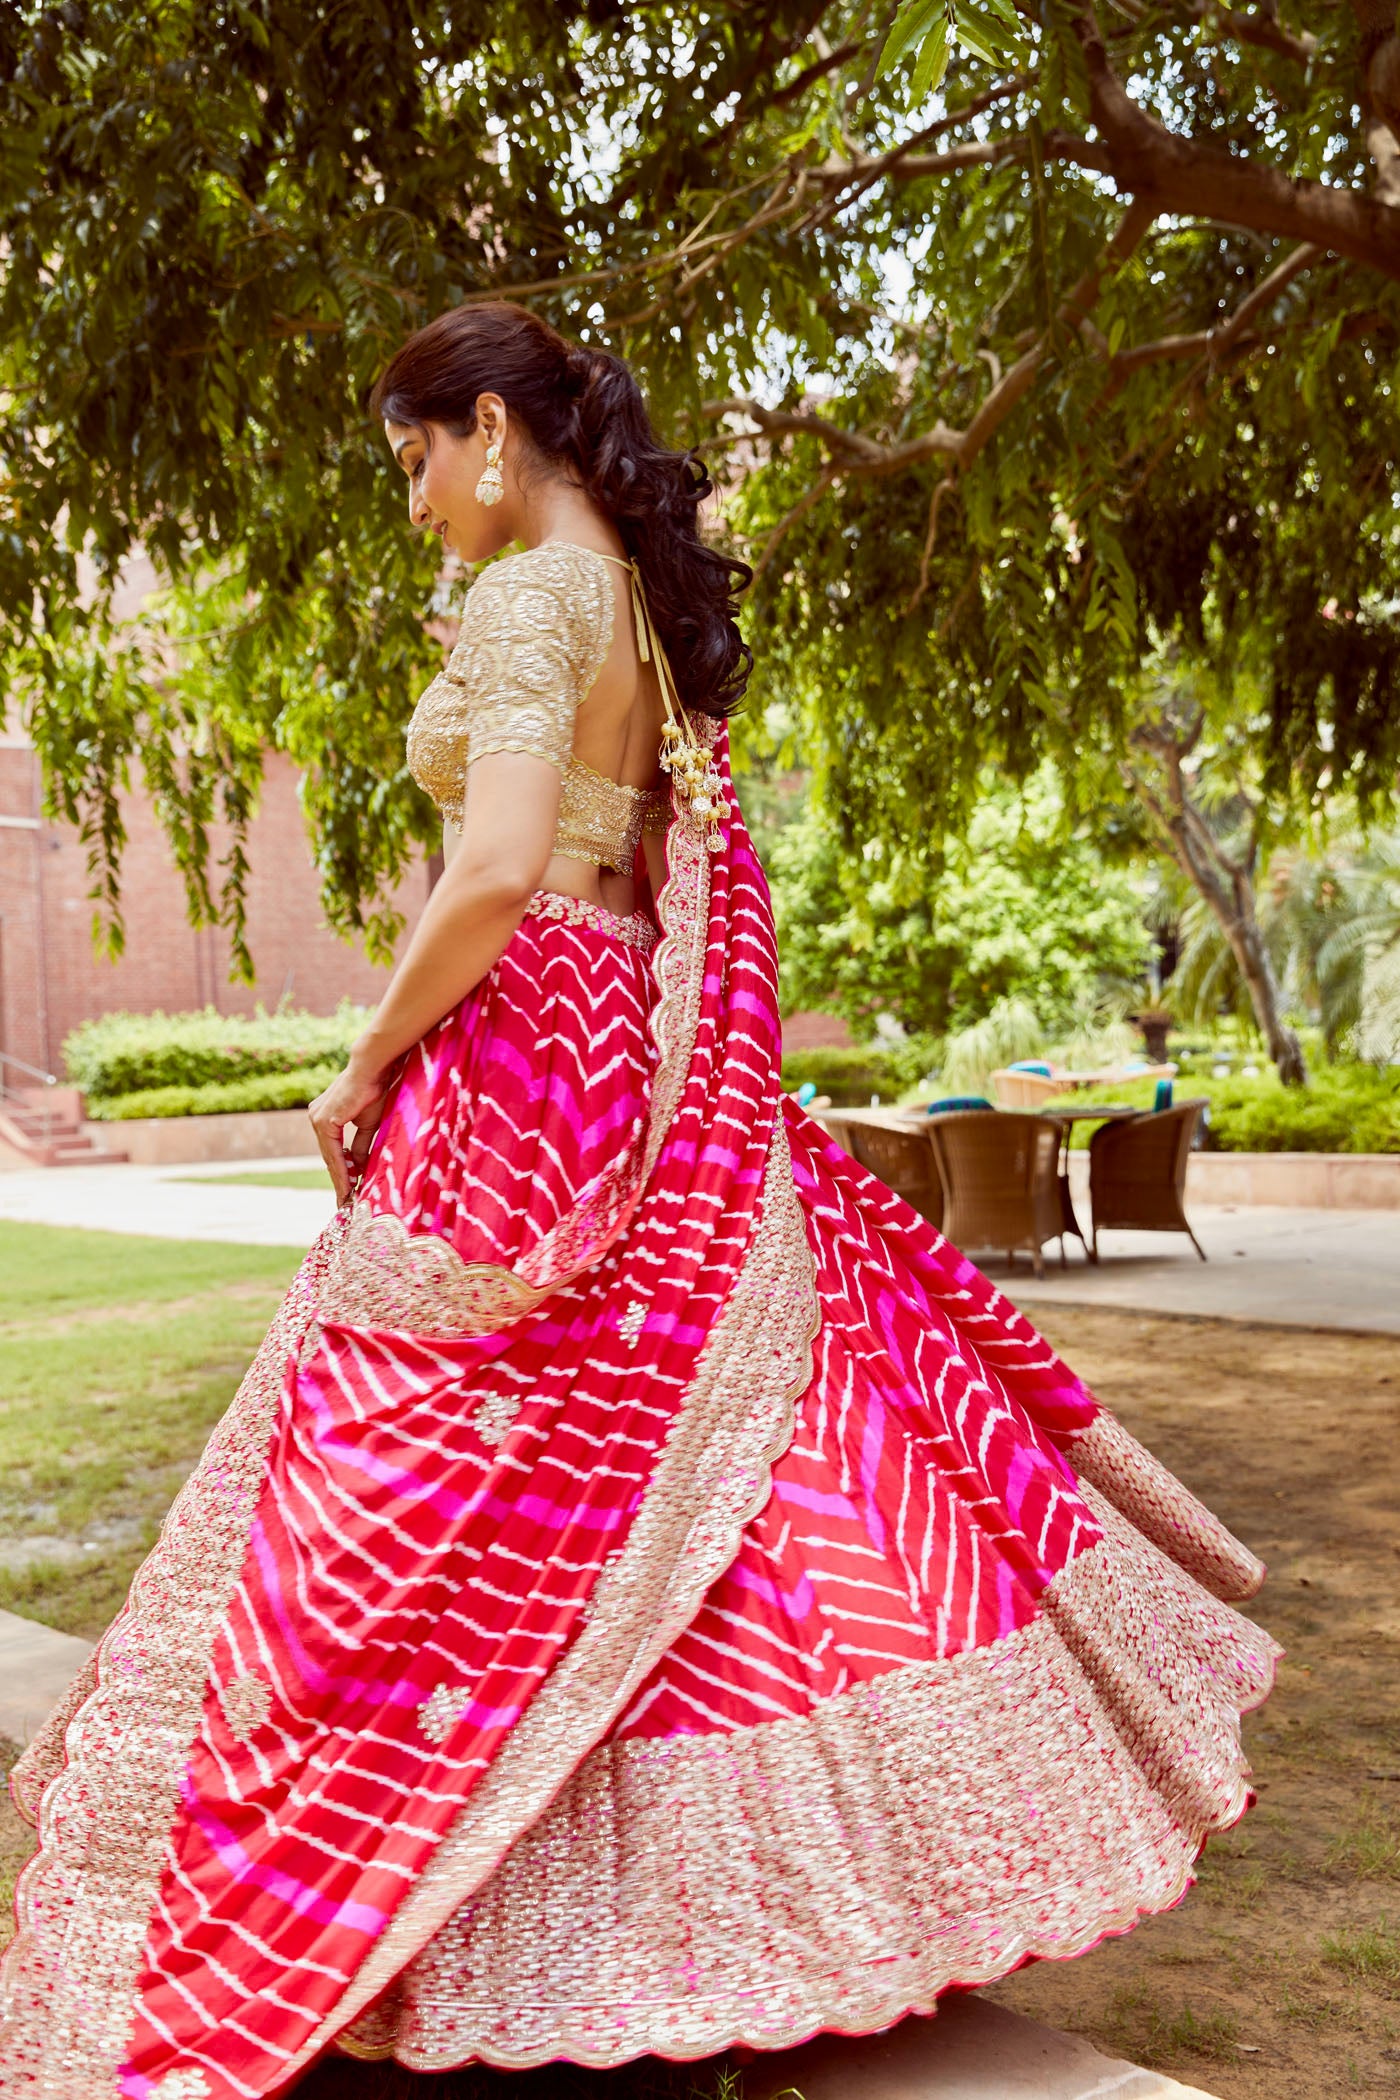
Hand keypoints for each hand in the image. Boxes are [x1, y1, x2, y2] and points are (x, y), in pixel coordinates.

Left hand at [308, 1053, 394, 1206]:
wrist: (372, 1069)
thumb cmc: (375, 1091)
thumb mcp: (369, 1125)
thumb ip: (362, 1146)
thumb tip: (360, 1168)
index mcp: (326, 1117)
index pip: (333, 1151)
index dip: (342, 1173)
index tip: (349, 1191)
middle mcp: (316, 1118)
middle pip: (330, 1157)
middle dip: (340, 1181)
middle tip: (346, 1202)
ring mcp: (317, 1119)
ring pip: (330, 1157)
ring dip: (340, 1180)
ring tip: (348, 1199)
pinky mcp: (324, 1121)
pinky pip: (333, 1153)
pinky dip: (342, 1170)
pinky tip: (348, 1185)